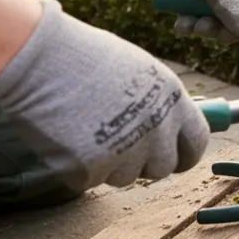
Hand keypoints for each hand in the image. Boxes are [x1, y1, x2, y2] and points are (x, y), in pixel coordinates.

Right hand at [0, 0, 209, 190]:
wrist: (41, 60)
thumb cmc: (86, 58)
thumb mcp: (140, 72)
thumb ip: (158, 104)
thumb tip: (169, 128)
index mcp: (173, 101)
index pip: (197, 143)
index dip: (185, 153)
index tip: (175, 158)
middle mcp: (156, 129)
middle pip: (163, 168)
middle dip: (144, 163)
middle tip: (121, 147)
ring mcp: (125, 151)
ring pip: (125, 177)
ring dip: (109, 164)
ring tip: (87, 130)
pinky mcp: (91, 168)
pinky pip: (90, 180)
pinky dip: (78, 166)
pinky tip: (67, 136)